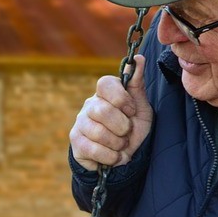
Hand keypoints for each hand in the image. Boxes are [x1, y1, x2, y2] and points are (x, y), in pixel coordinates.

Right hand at [70, 54, 152, 170]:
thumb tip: (139, 58)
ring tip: (120, 145)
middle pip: (102, 111)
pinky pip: (93, 149)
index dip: (121, 99)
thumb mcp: (141, 108)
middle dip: (122, 127)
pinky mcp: (76, 142)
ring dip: (118, 144)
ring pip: (98, 132)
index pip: (104, 83)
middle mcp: (89, 105)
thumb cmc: (132, 129)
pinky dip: (110, 157)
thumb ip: (137, 84)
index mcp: (105, 93)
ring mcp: (80, 123)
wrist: (124, 157)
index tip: (132, 111)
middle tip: (127, 133)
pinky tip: (114, 156)